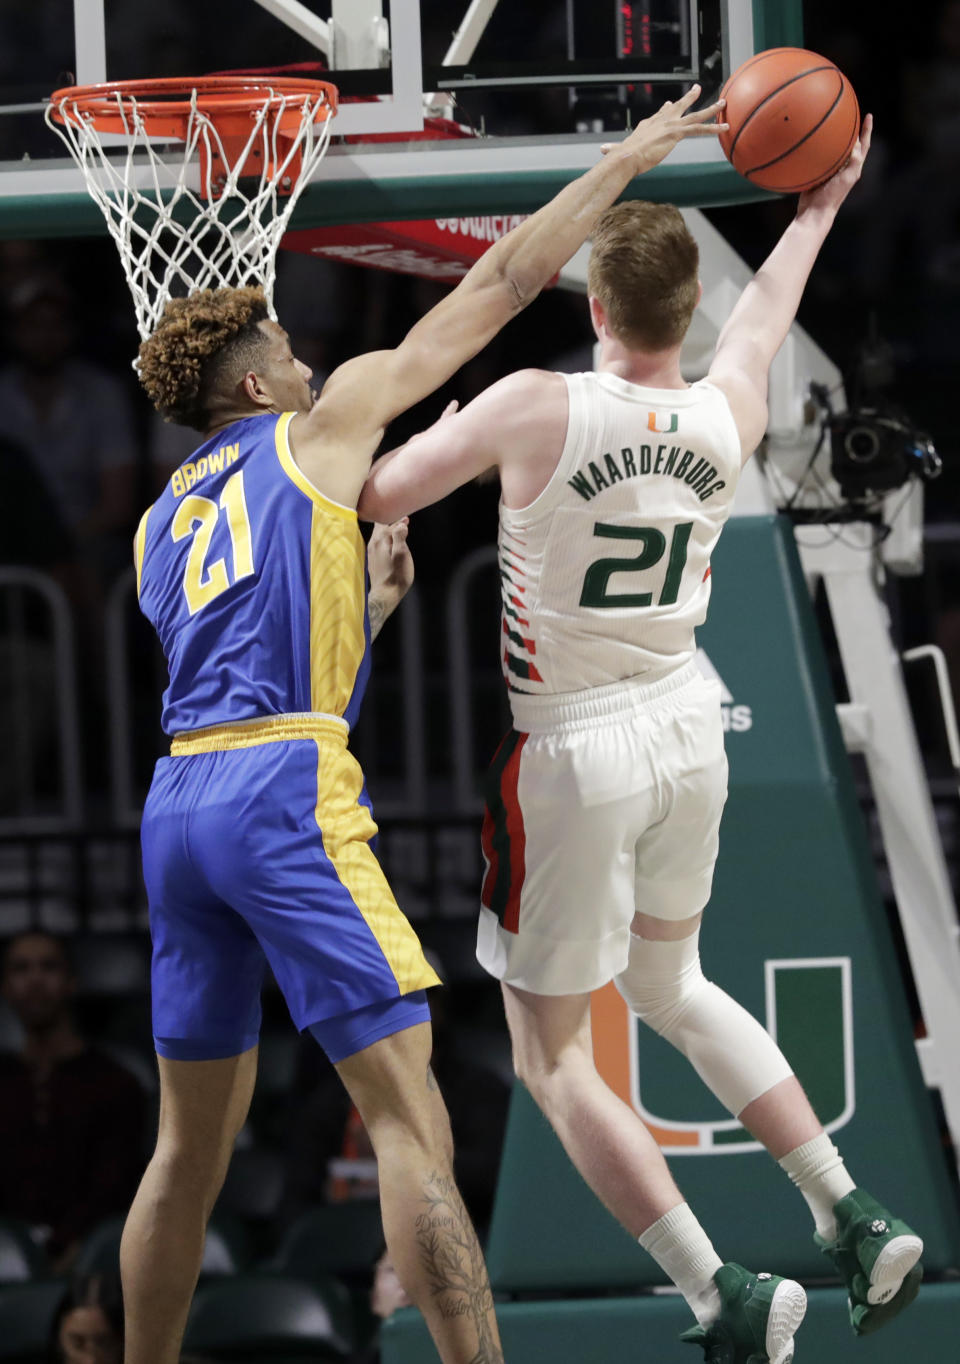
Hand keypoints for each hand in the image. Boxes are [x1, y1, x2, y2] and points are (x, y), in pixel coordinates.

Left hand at [368, 518, 413, 599]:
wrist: (385, 595)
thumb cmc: (396, 575)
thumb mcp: (402, 554)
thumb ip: (400, 536)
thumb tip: (401, 523)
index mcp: (380, 540)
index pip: (390, 524)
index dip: (399, 520)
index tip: (407, 518)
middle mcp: (373, 544)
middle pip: (380, 527)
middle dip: (389, 521)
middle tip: (399, 519)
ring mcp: (371, 552)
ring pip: (377, 535)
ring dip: (386, 530)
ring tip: (395, 528)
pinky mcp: (372, 560)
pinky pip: (377, 543)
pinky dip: (384, 539)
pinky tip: (389, 543)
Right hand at [602, 85, 726, 172]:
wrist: (627, 157)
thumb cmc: (621, 158)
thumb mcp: (617, 151)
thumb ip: (612, 150)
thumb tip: (602, 151)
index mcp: (648, 125)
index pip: (661, 114)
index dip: (667, 109)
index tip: (671, 103)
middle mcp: (661, 121)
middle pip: (679, 107)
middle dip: (689, 97)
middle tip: (698, 89)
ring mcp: (671, 126)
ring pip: (695, 115)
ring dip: (711, 109)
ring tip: (723, 104)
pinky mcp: (677, 133)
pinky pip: (700, 129)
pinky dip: (714, 128)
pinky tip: (725, 128)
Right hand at [797, 113, 872, 216]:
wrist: (814, 211)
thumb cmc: (832, 196)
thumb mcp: (848, 177)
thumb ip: (854, 159)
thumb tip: (856, 142)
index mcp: (854, 167)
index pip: (863, 145)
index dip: (867, 130)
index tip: (868, 116)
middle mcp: (844, 167)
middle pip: (850, 144)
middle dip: (852, 130)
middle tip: (851, 116)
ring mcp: (830, 170)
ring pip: (835, 149)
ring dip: (835, 137)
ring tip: (833, 124)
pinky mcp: (818, 173)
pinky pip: (820, 156)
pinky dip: (819, 148)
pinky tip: (814, 141)